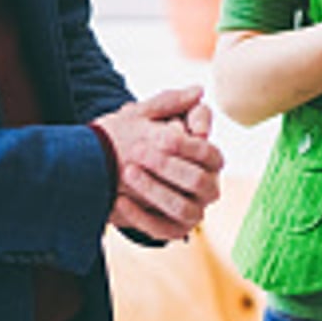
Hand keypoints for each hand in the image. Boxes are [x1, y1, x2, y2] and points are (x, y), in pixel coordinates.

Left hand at [92, 85, 222, 241]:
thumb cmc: (139, 135)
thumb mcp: (149, 115)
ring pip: (183, 208)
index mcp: (208, 157)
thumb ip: (171, 102)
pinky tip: (120, 200)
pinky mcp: (174, 229)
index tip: (161, 135)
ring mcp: (193, 209)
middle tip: (138, 152)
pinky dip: (140, 216)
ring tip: (129, 173)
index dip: (187, 146)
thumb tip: (198, 91)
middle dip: (167, 166)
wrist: (113, 166)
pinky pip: (162, 229)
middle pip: (198, 180)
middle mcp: (208, 185)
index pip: (208, 153)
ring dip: (155, 191)